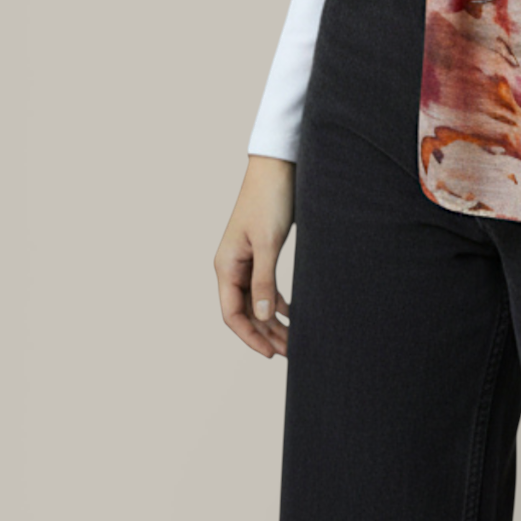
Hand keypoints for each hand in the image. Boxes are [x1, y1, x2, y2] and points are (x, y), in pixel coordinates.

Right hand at [215, 155, 295, 357]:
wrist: (278, 166)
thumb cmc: (269, 199)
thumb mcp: (268, 243)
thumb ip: (264, 280)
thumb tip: (263, 316)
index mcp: (226, 266)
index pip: (232, 314)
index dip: (250, 337)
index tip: (270, 354)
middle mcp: (232, 266)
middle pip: (245, 312)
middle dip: (266, 334)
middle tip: (290, 352)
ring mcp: (246, 260)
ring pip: (257, 301)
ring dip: (273, 321)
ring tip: (294, 340)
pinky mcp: (260, 252)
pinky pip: (265, 286)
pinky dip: (278, 302)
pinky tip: (294, 313)